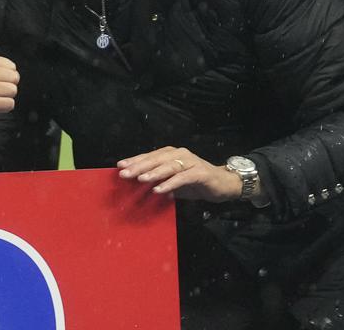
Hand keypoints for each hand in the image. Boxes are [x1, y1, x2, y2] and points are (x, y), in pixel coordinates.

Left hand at [118, 146, 242, 201]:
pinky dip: (170, 183)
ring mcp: (191, 162)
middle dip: (139, 166)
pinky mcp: (200, 172)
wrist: (223, 184)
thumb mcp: (173, 182)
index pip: (149, 156)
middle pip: (156, 159)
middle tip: (124, 174)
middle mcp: (179, 154)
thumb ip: (159, 180)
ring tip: (140, 180)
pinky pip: (183, 177)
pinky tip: (159, 189)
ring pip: (168, 166)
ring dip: (153, 173)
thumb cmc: (195, 182)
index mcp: (171, 154)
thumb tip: (137, 183)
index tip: (120, 166)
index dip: (135, 160)